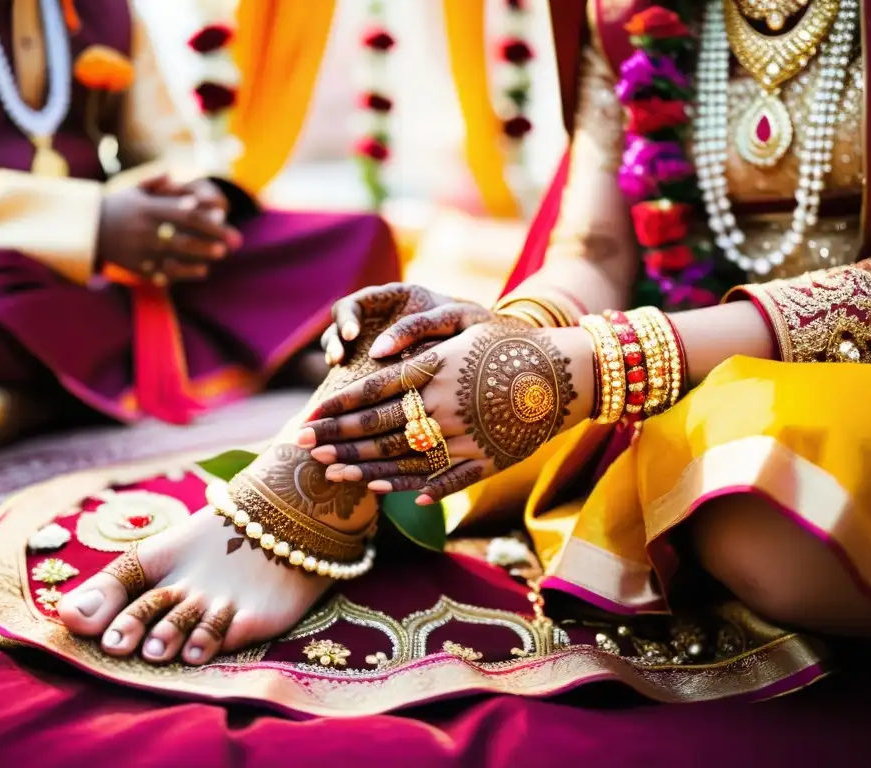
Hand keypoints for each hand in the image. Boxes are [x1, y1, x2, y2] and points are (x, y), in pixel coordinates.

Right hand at [97, 176, 241, 282]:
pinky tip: (203, 270)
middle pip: (185, 234)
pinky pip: (164, 272)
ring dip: (201, 255)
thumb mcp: (134, 189)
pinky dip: (185, 272)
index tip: (223, 214)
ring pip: (176, 255)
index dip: (204, 214)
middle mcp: (145, 230)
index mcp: (147, 208)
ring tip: (221, 254)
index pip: (182, 212)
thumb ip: (158, 183)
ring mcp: (141, 250)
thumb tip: (179, 177)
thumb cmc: (117, 206)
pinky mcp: (137, 267)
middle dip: (212, 238)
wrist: (87, 230)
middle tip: (234, 241)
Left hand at [298, 322, 592, 504]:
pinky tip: (380, 492)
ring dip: (360, 466)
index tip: (310, 417)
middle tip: (302, 446)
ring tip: (331, 471)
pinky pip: (437, 480)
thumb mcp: (465, 325)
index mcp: (434, 369)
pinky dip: (407, 488)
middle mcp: (442, 405)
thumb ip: (418, 335)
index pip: (373, 391)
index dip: (338, 407)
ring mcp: (462, 438)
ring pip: (399, 458)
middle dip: (335, 438)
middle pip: (377, 427)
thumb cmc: (510, 345)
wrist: (568, 374)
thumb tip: (376, 353)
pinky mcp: (483, 462)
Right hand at [320, 283, 497, 365]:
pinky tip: (352, 395)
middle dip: (335, 340)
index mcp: (397, 298)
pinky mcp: (380, 366)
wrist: (495, 348)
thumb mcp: (453, 319)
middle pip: (342, 324)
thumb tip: (379, 350)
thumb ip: (418, 326)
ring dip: (337, 357)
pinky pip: (356, 370)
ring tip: (340, 370)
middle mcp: (382, 318)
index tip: (351, 337)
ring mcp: (377, 342)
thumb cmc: (475, 326)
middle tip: (339, 357)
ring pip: (343, 347)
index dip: (348, 319)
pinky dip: (350, 380)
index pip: (358, 303)